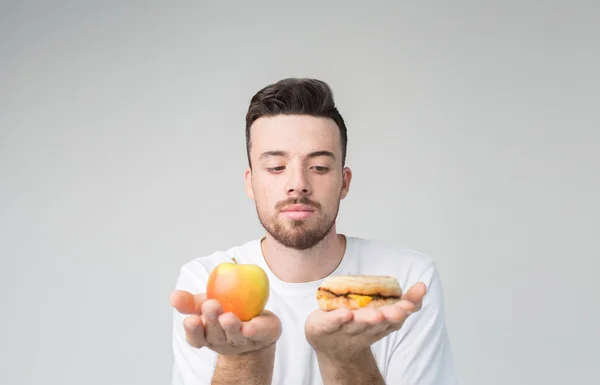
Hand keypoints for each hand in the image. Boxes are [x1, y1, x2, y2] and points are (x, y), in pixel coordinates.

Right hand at [170, 290, 281, 354]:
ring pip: (234, 335)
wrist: (254, 325)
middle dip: (212, 320)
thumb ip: (189, 302)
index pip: (195, 337)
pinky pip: (257, 333)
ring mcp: (241, 341)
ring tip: (227, 317)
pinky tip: (249, 327)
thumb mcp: (204, 304)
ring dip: (230, 326)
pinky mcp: (260, 336)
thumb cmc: (224, 311)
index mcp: (206, 335)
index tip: (191, 319)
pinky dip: (253, 330)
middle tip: (211, 305)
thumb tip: (173, 296)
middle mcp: (222, 341)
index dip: (193, 330)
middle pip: (215, 334)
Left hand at [305, 282, 426, 359]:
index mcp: (379, 324)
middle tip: (398, 311)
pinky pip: (331, 323)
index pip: (394, 319)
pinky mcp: (324, 327)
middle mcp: (363, 329)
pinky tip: (345, 314)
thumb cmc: (359, 323)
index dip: (403, 311)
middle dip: (389, 317)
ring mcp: (344, 330)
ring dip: (367, 320)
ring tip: (376, 314)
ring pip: (357, 325)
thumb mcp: (382, 310)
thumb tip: (423, 286)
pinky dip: (338, 320)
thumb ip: (405, 299)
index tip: (410, 305)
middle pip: (378, 324)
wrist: (330, 344)